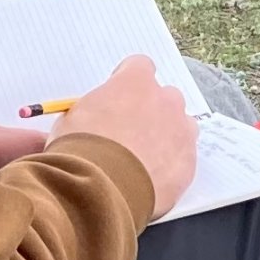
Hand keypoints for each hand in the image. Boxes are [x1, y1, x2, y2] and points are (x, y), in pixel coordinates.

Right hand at [48, 55, 197, 219]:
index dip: (128, 82)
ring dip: (166, 137)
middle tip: (129, 133)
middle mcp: (165, 100)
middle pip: (164, 97)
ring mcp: (182, 131)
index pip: (140, 66)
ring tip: (141, 160)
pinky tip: (149, 179)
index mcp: (135, 82)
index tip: (118, 97)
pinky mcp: (189, 163)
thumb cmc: (81, 151)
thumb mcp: (70, 121)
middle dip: (150, 111)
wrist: (100, 192)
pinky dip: (170, 166)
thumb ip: (89, 111)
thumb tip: (91, 118)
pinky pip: (183, 158)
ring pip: (180, 127)